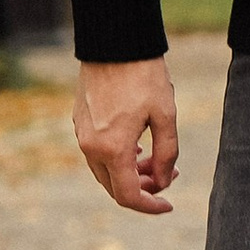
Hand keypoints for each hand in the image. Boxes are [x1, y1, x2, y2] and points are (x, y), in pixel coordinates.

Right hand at [73, 57, 178, 214]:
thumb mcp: (166, 116)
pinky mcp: (80, 122)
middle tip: (169, 174)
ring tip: (156, 160)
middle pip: (115, 186)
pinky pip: (97, 153)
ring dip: (130, 173)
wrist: (114, 43)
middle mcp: (91, 147)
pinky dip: (117, 158)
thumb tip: (164, 181)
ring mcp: (81, 134)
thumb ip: (167, 154)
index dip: (151, 206)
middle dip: (144, 188)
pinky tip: (136, 146)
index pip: (128, 196)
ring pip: (105, 170)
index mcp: (112, 149)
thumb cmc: (144, 77)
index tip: (169, 206)